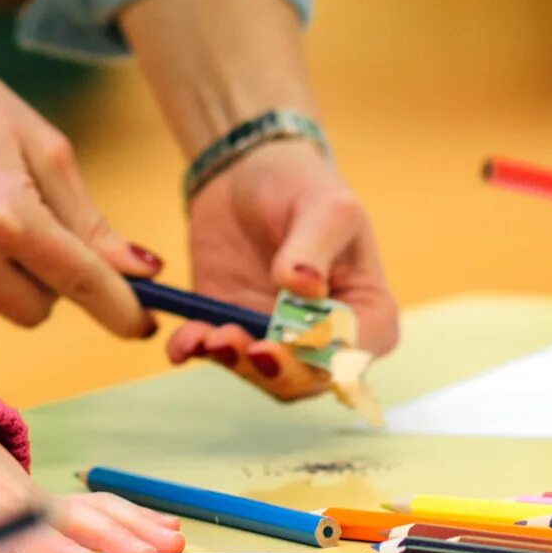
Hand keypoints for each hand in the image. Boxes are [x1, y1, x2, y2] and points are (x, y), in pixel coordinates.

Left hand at [0, 416, 183, 552]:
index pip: (18, 530)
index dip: (50, 545)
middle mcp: (17, 501)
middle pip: (68, 520)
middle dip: (109, 538)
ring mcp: (40, 500)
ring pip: (93, 509)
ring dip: (133, 526)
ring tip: (169, 544)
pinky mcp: (53, 504)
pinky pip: (99, 506)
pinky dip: (135, 515)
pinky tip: (167, 530)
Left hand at [173, 141, 398, 401]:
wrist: (247, 174)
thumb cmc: (304, 187)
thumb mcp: (324, 207)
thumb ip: (314, 248)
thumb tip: (303, 287)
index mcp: (366, 314)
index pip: (351, 354)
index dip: (319, 357)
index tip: (283, 340)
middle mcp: (324, 338)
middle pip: (304, 378)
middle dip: (270, 369)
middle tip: (239, 342)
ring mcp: (276, 338)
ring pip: (259, 374)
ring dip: (234, 362)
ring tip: (209, 336)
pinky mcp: (232, 329)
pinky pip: (214, 353)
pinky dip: (198, 351)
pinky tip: (184, 341)